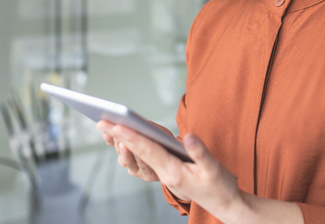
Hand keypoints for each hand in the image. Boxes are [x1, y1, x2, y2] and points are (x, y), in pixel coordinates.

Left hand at [97, 122, 241, 216]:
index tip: (117, 126)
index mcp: (174, 172)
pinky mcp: (165, 171)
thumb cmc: (219, 185)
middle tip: (101, 121)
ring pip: (138, 156)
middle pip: (138, 152)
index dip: (132, 137)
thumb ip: (200, 152)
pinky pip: (145, 158)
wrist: (222, 203)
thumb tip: (187, 136)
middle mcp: (164, 174)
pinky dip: (133, 146)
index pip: (149, 151)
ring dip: (123, 141)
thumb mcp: (214, 168)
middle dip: (119, 136)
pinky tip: (124, 136)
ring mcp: (163, 174)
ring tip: (107, 126)